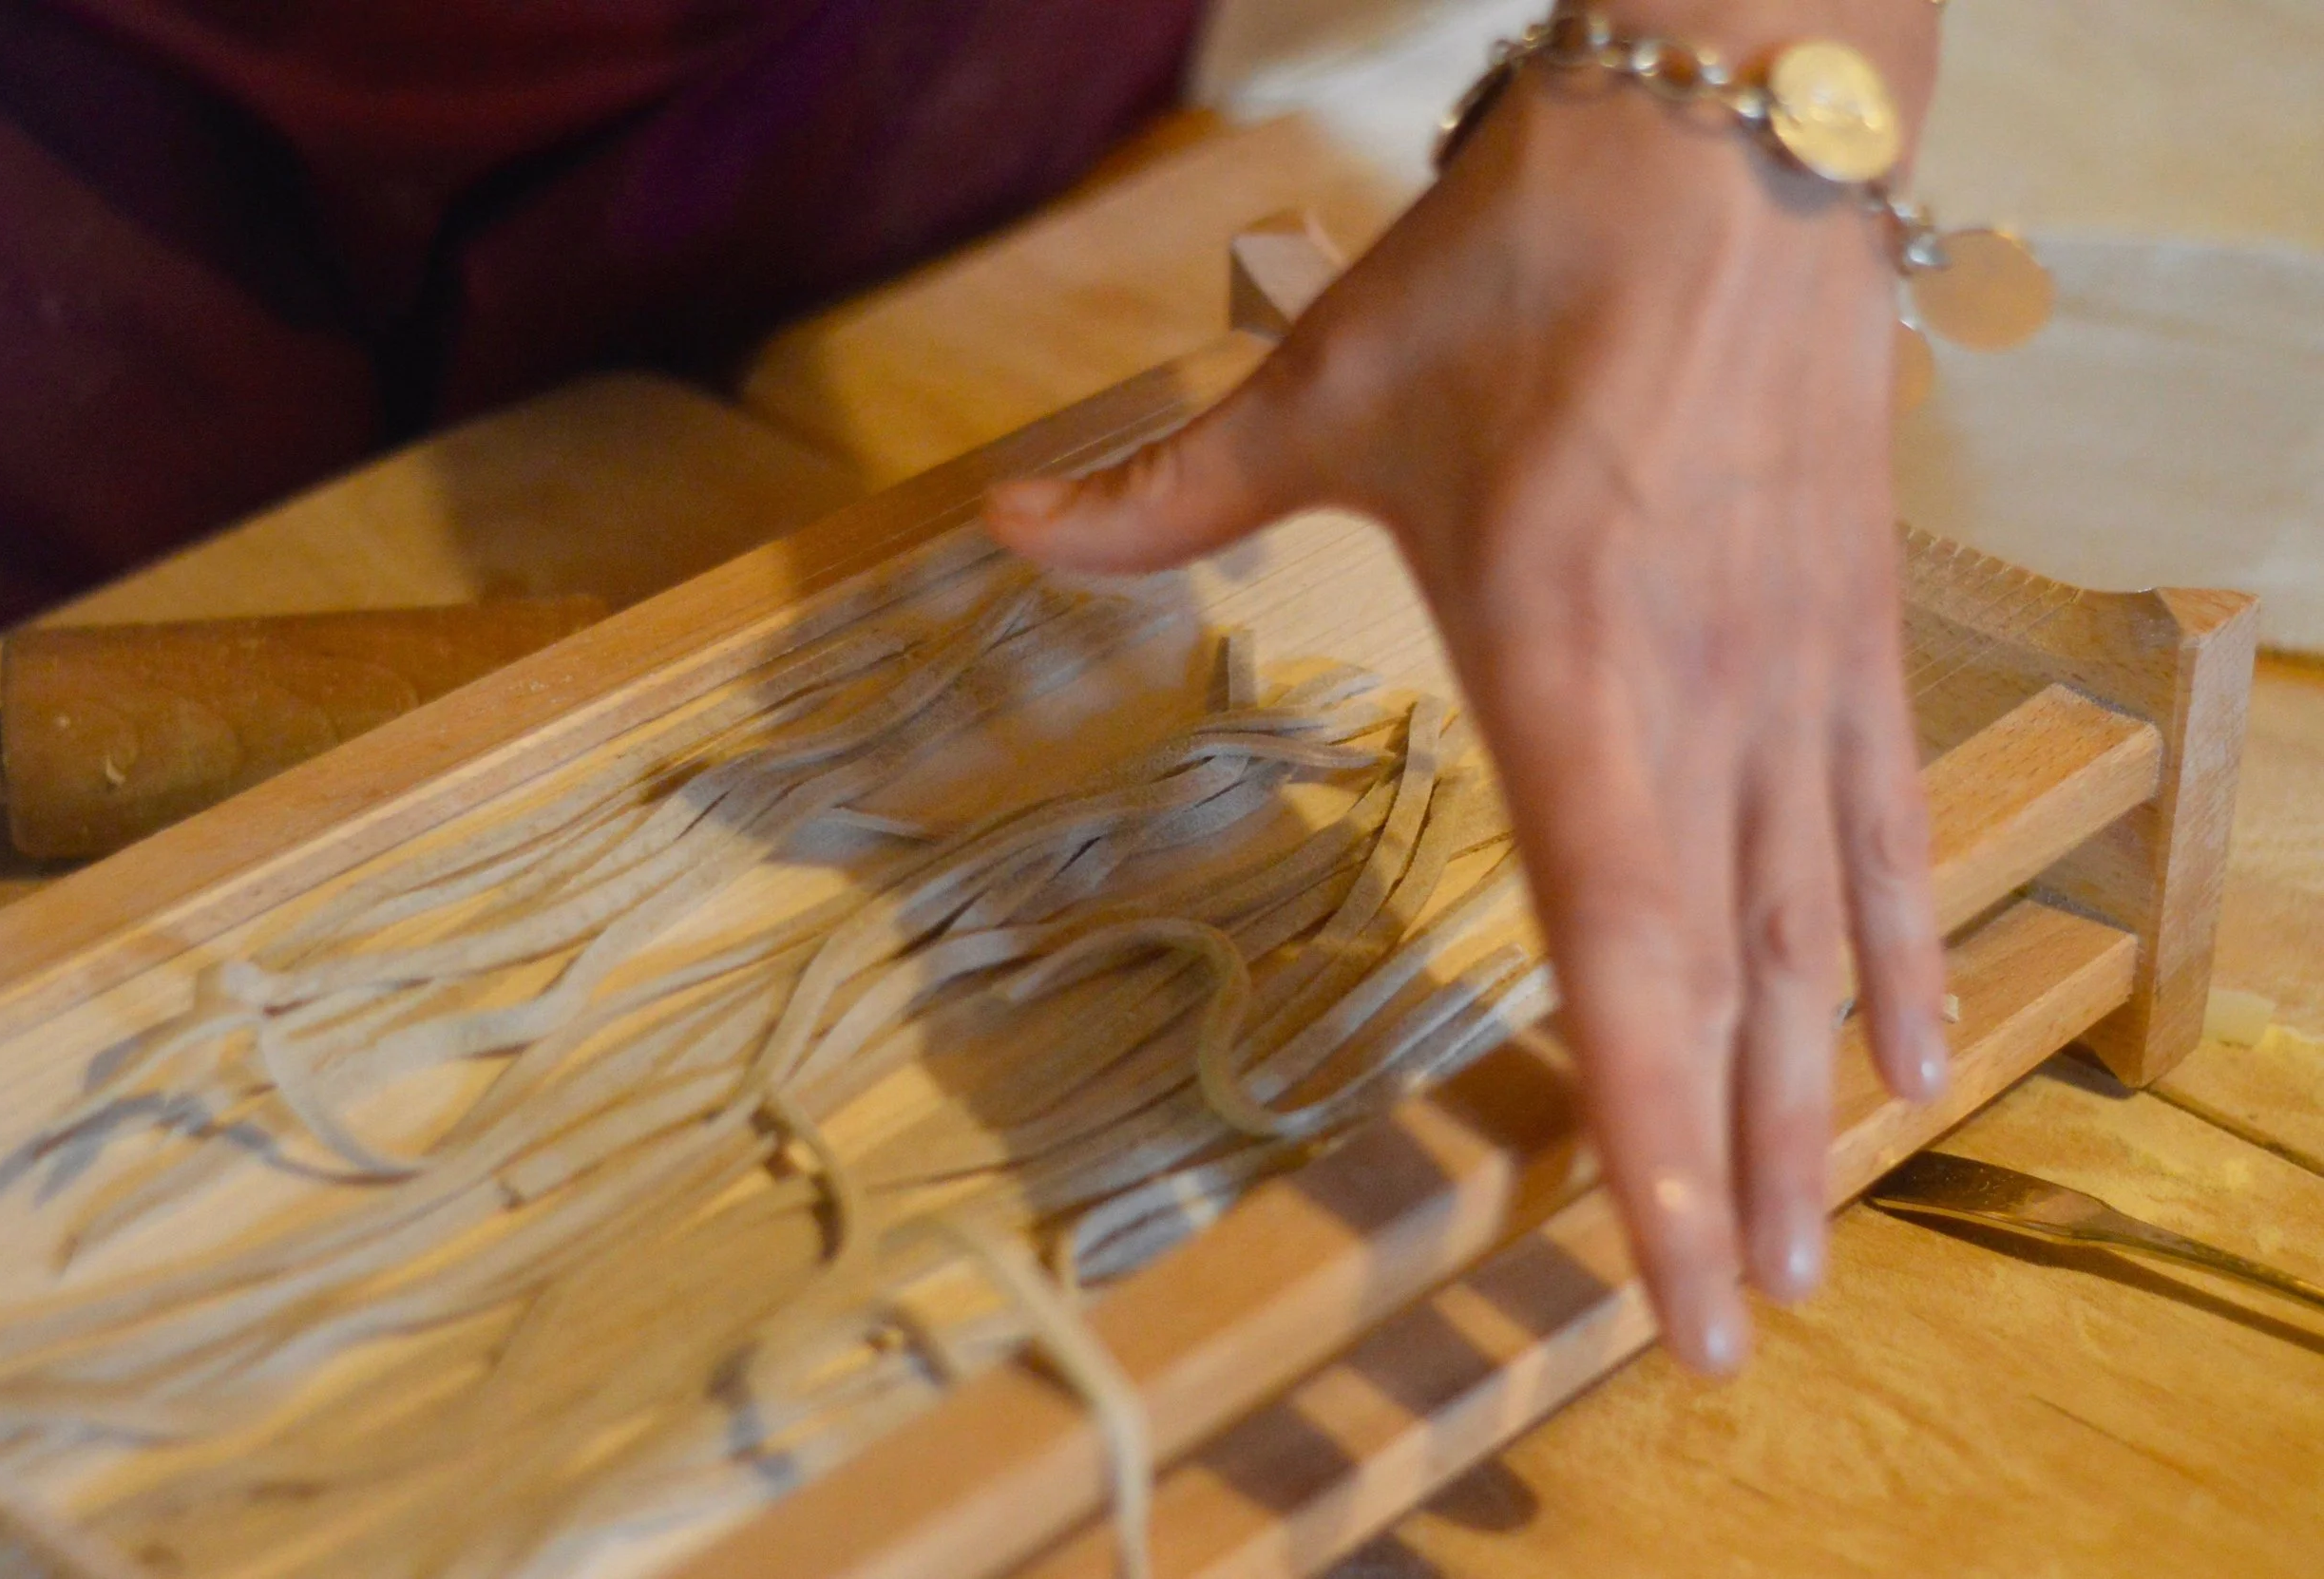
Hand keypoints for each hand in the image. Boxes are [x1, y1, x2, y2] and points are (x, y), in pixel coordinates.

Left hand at [988, 0, 1948, 1371]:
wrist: (1732, 137)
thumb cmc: (1529, 264)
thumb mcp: (1325, 385)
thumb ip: (1167, 495)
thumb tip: (1011, 525)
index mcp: (1565, 664)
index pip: (1616, 940)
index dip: (1640, 1119)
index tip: (1657, 1270)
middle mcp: (1701, 701)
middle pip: (1732, 982)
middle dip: (1731, 1170)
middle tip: (1734, 1326)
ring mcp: (1798, 672)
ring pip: (1822, 929)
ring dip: (1818, 1098)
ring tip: (1813, 1240)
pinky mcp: (1858, 628)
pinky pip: (1888, 821)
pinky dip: (1902, 941)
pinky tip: (1915, 1046)